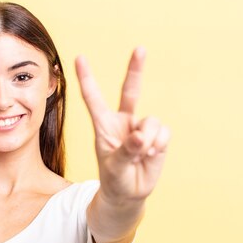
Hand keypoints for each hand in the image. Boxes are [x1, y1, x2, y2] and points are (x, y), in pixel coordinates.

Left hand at [76, 48, 169, 203]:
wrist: (129, 194)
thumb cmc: (115, 179)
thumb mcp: (114, 167)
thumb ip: (127, 151)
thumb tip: (142, 136)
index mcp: (104, 125)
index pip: (93, 98)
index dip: (87, 78)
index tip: (79, 58)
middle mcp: (123, 121)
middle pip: (130, 90)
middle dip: (136, 69)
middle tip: (140, 48)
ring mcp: (141, 127)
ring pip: (150, 121)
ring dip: (147, 141)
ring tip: (140, 156)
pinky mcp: (157, 136)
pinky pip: (163, 132)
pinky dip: (158, 145)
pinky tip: (151, 155)